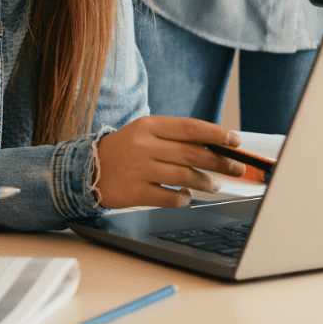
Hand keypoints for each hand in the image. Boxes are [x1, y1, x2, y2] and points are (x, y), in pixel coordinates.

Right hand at [93, 117, 246, 209]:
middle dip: (220, 161)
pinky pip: (169, 197)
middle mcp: (144, 145)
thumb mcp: (145, 133)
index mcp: (149, 126)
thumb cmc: (123, 151)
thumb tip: (212, 144)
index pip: (191, 127)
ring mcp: (139, 169)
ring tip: (215, 185)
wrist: (86, 170)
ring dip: (206, 182)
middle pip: (192, 153)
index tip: (235, 141)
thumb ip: (174, 137)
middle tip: (236, 167)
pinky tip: (187, 196)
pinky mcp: (135, 192)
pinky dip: (184, 198)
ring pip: (185, 175)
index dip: (217, 134)